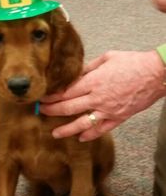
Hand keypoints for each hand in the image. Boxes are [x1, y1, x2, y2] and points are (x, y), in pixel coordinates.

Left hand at [40, 50, 165, 141]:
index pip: (66, 92)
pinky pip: (101, 129)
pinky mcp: (119, 117)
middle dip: (52, 111)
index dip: (52, 96)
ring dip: (66, 129)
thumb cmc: (132, 62)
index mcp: (93, 81)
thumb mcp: (107, 58)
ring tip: (54, 133)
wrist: (156, 74)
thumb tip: (76, 73)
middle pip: (69, 107)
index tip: (42, 98)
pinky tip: (80, 138)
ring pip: (82, 123)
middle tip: (41, 113)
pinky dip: (90, 135)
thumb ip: (89, 67)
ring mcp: (108, 110)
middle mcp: (98, 97)